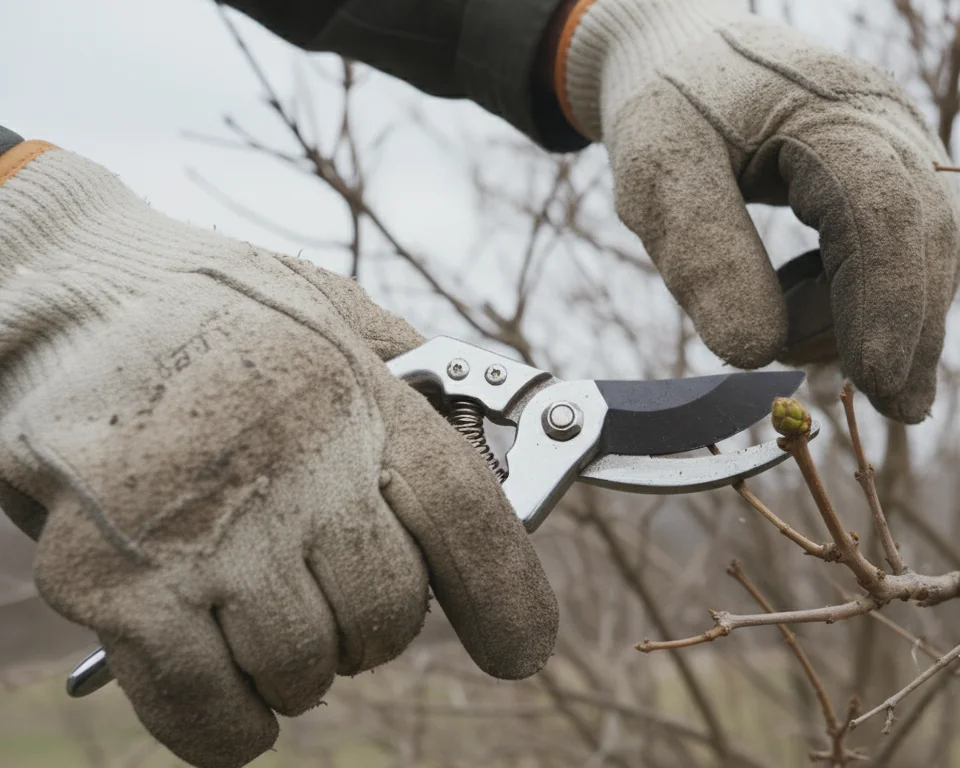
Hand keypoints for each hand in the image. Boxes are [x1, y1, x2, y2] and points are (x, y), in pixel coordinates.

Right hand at [0, 141, 556, 767]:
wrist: (52, 293)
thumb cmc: (204, 307)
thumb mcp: (330, 309)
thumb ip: (410, 383)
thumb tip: (504, 447)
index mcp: (354, 389)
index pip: (465, 513)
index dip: (506, 597)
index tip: (519, 651)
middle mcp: (289, 460)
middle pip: (388, 610)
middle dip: (375, 629)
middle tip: (335, 600)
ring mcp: (201, 527)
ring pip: (306, 667)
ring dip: (298, 668)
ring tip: (260, 615)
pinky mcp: (116, 583)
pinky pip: (208, 707)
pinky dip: (230, 726)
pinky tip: (231, 698)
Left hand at [554, 0, 959, 421]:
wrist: (686, 49)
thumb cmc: (670, 104)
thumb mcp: (659, 172)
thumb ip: (701, 255)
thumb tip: (755, 355)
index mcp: (833, 110)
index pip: (883, 213)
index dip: (887, 303)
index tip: (874, 384)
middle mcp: (890, 124)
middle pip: (923, 240)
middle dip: (899, 330)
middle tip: (875, 404)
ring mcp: (904, 148)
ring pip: (925, 253)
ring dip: (880, 320)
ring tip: (794, 348)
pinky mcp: (896, 177)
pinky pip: (908, 251)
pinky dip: (871, 302)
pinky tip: (809, 321)